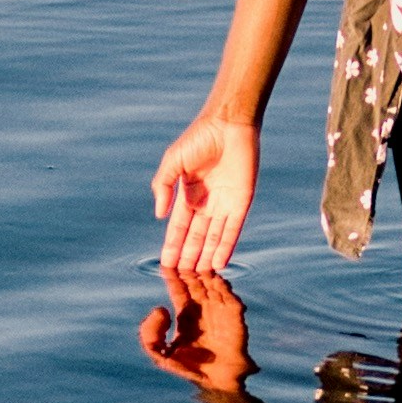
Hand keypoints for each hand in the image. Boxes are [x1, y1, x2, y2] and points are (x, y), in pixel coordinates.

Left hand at [138, 266, 253, 396]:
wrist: (217, 383)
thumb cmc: (189, 369)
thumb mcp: (159, 353)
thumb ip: (150, 334)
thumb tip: (161, 309)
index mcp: (186, 313)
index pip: (179, 287)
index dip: (173, 274)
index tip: (168, 260)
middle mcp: (203, 308)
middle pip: (196, 280)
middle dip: (190, 268)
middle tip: (184, 254)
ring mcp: (220, 310)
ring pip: (213, 284)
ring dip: (207, 273)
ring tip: (199, 261)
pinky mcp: (235, 317)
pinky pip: (230, 298)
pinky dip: (224, 288)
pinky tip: (216, 280)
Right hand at [150, 110, 264, 284]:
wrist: (228, 124)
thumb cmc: (199, 138)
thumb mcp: (173, 162)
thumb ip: (163, 187)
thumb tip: (159, 215)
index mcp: (188, 192)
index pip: (179, 226)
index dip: (173, 244)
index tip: (166, 263)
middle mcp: (206, 201)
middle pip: (196, 236)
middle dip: (189, 256)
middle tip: (182, 278)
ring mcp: (224, 203)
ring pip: (214, 237)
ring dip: (206, 256)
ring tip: (199, 277)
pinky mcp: (242, 202)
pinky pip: (233, 229)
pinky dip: (226, 246)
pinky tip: (219, 263)